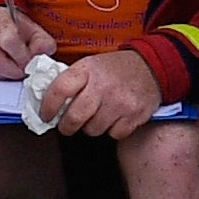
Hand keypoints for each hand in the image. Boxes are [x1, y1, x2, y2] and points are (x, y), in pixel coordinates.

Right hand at [0, 5, 56, 84]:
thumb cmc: (11, 27)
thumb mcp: (31, 29)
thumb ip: (42, 41)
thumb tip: (43, 55)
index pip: (10, 41)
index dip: (22, 56)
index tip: (30, 61)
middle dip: (15, 71)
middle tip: (23, 70)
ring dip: (5, 75)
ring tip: (13, 68)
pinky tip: (1, 68)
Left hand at [43, 49, 165, 141]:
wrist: (153, 66)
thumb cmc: (116, 68)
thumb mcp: (91, 64)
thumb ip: (71, 80)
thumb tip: (46, 102)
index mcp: (88, 69)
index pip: (60, 90)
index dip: (48, 106)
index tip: (45, 115)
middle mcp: (103, 86)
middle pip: (74, 118)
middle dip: (67, 126)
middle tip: (67, 125)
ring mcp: (120, 102)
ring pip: (93, 129)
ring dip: (91, 127)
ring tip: (97, 115)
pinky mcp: (134, 116)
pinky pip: (113, 134)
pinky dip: (112, 130)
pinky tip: (114, 118)